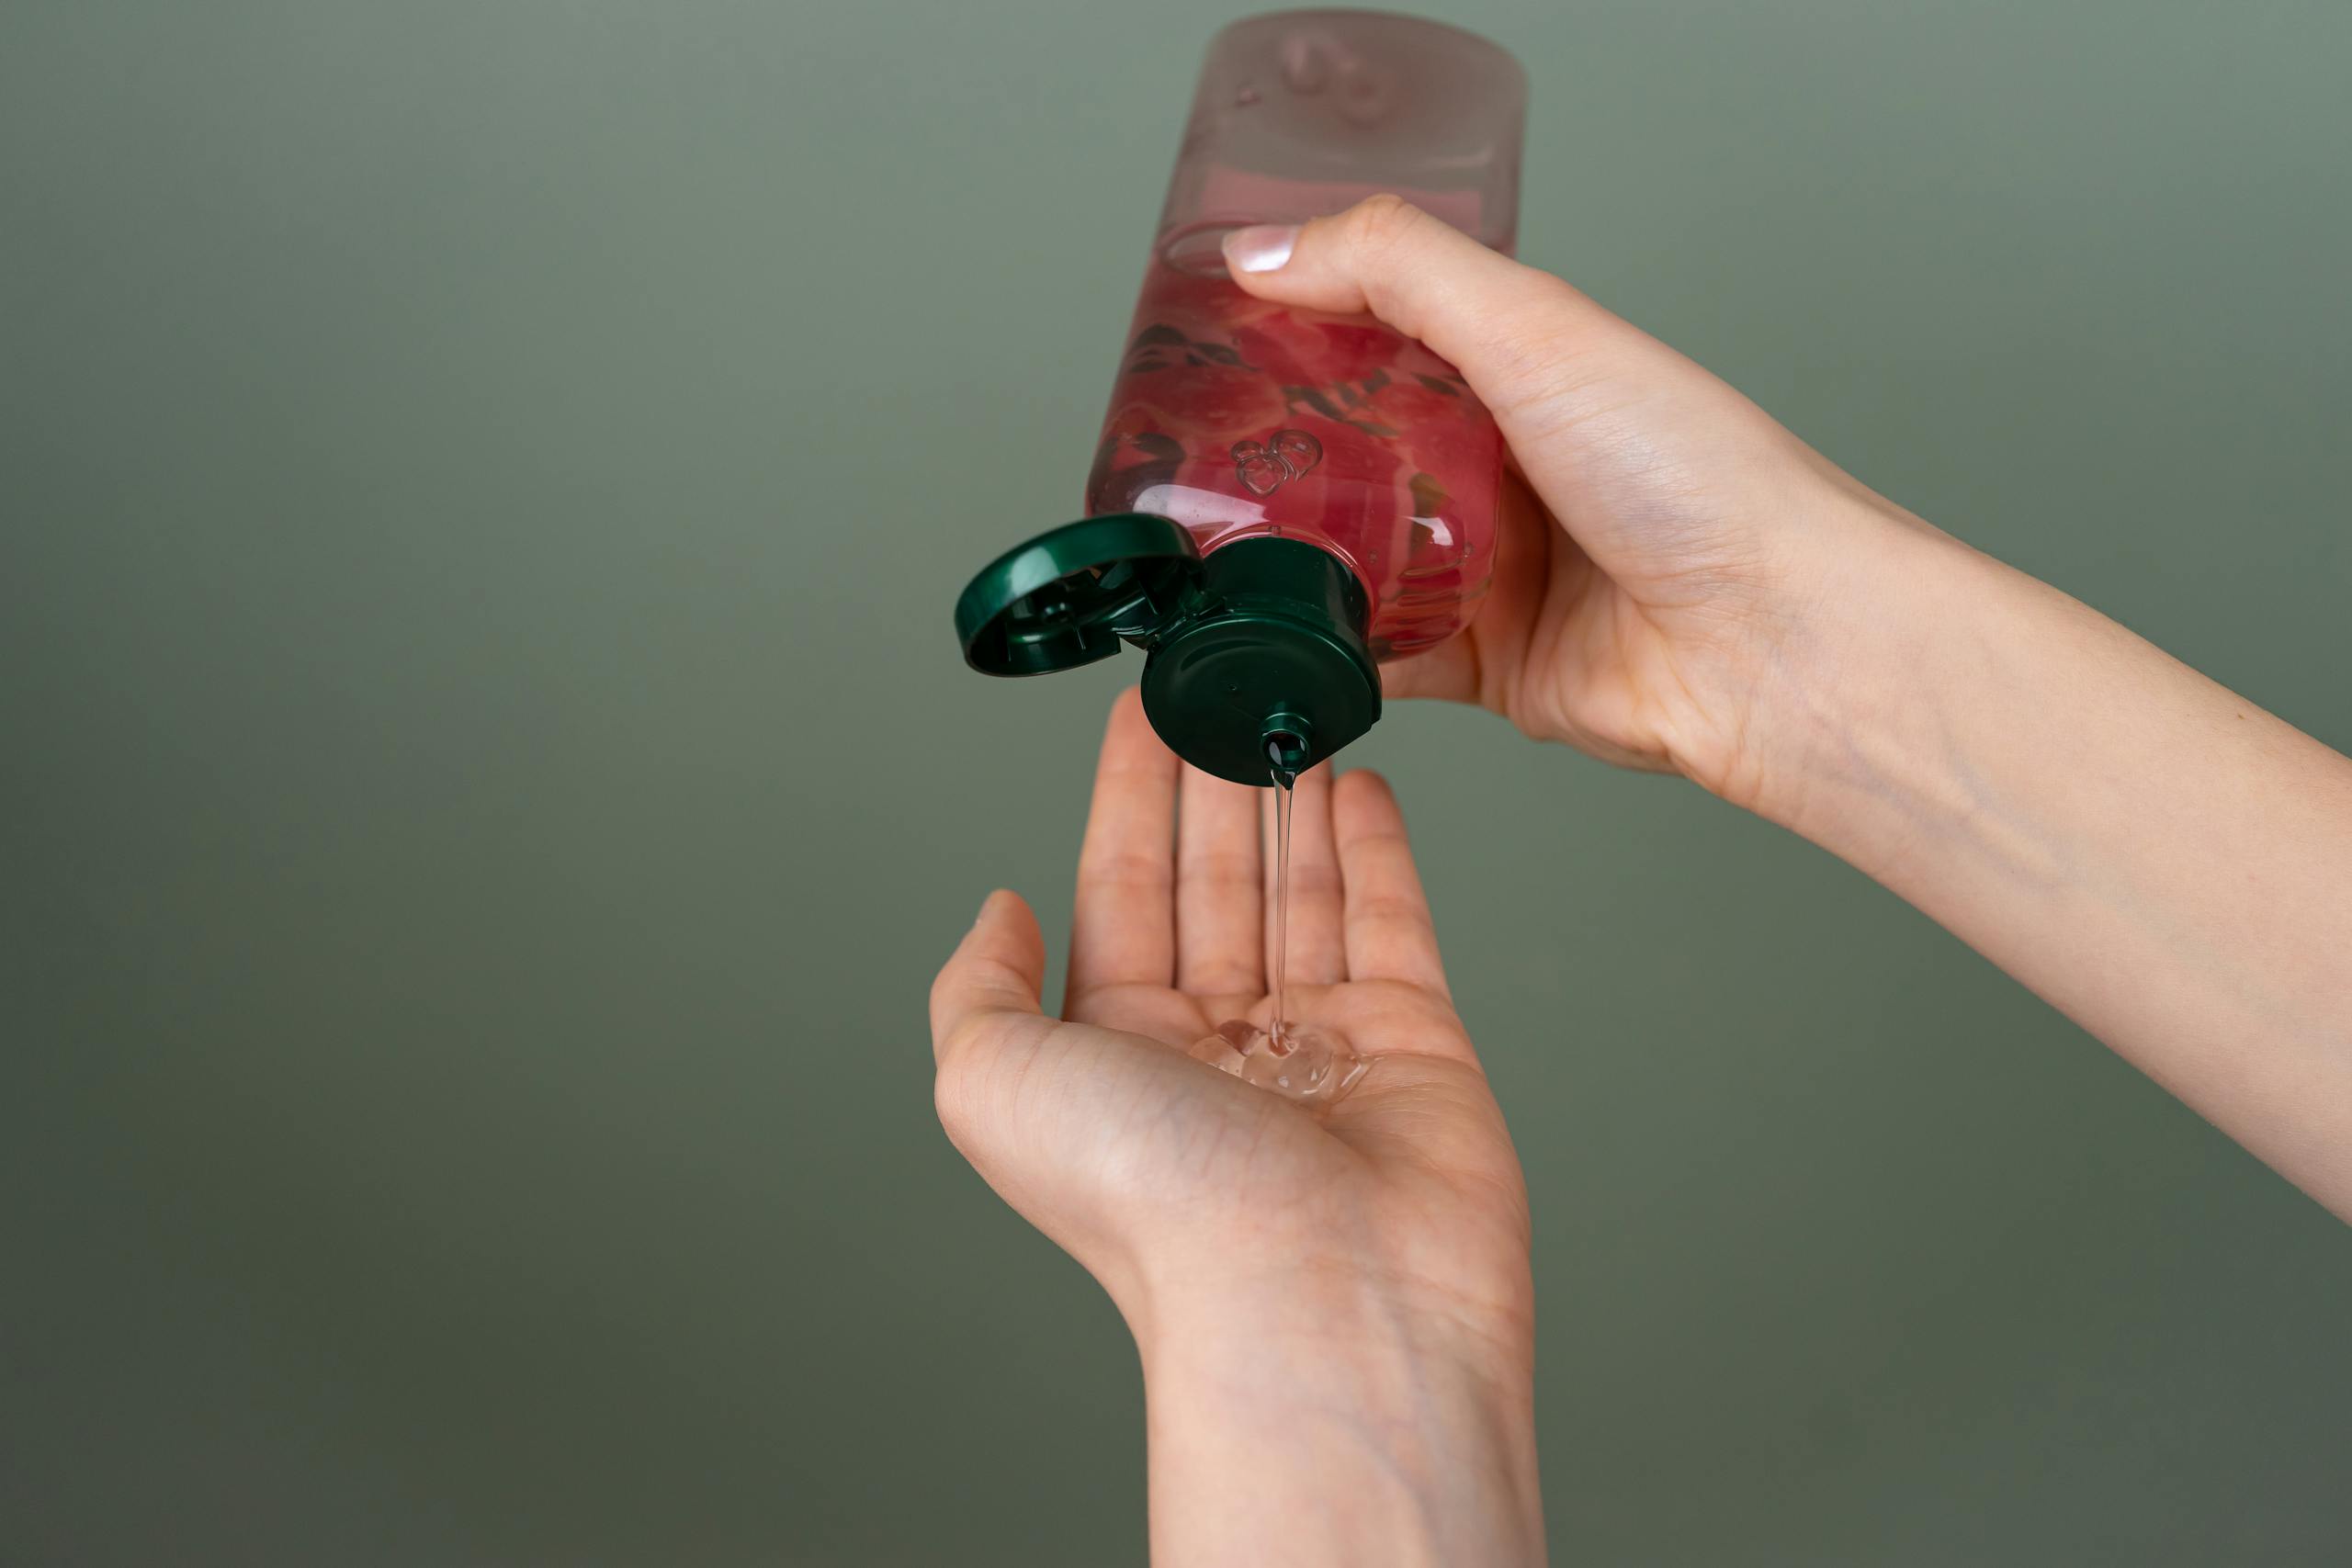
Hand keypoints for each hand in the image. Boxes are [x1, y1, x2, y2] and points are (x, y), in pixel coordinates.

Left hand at [931, 690, 1543, 1564]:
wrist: (1323, 1301)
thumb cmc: (1155, 1208)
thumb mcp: (991, 1083)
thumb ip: (973, 986)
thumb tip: (997, 907)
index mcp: (1113, 1050)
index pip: (1119, 887)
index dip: (1127, 793)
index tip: (1139, 705)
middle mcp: (1214, 1046)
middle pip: (1215, 876)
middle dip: (1215, 774)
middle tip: (1227, 676)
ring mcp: (1320, 1042)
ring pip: (1301, 888)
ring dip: (1292, 794)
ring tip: (1293, 703)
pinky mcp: (1415, 1043)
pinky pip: (1391, 922)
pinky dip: (1376, 850)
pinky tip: (1358, 786)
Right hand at [1225, 200, 2351, 1221]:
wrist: (1771, 645)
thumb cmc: (1699, 482)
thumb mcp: (1538, 330)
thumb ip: (1399, 274)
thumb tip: (1269, 253)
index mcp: (1528, 366)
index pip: (1388, 328)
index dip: (1299, 326)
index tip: (1210, 335)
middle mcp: (1511, 464)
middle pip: (1361, 448)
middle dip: (1277, 451)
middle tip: (1189, 453)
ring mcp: (1498, 568)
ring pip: (1360, 554)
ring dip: (1292, 555)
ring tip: (1209, 547)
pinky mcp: (1490, 665)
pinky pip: (1382, 655)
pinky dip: (1331, 650)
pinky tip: (1274, 638)